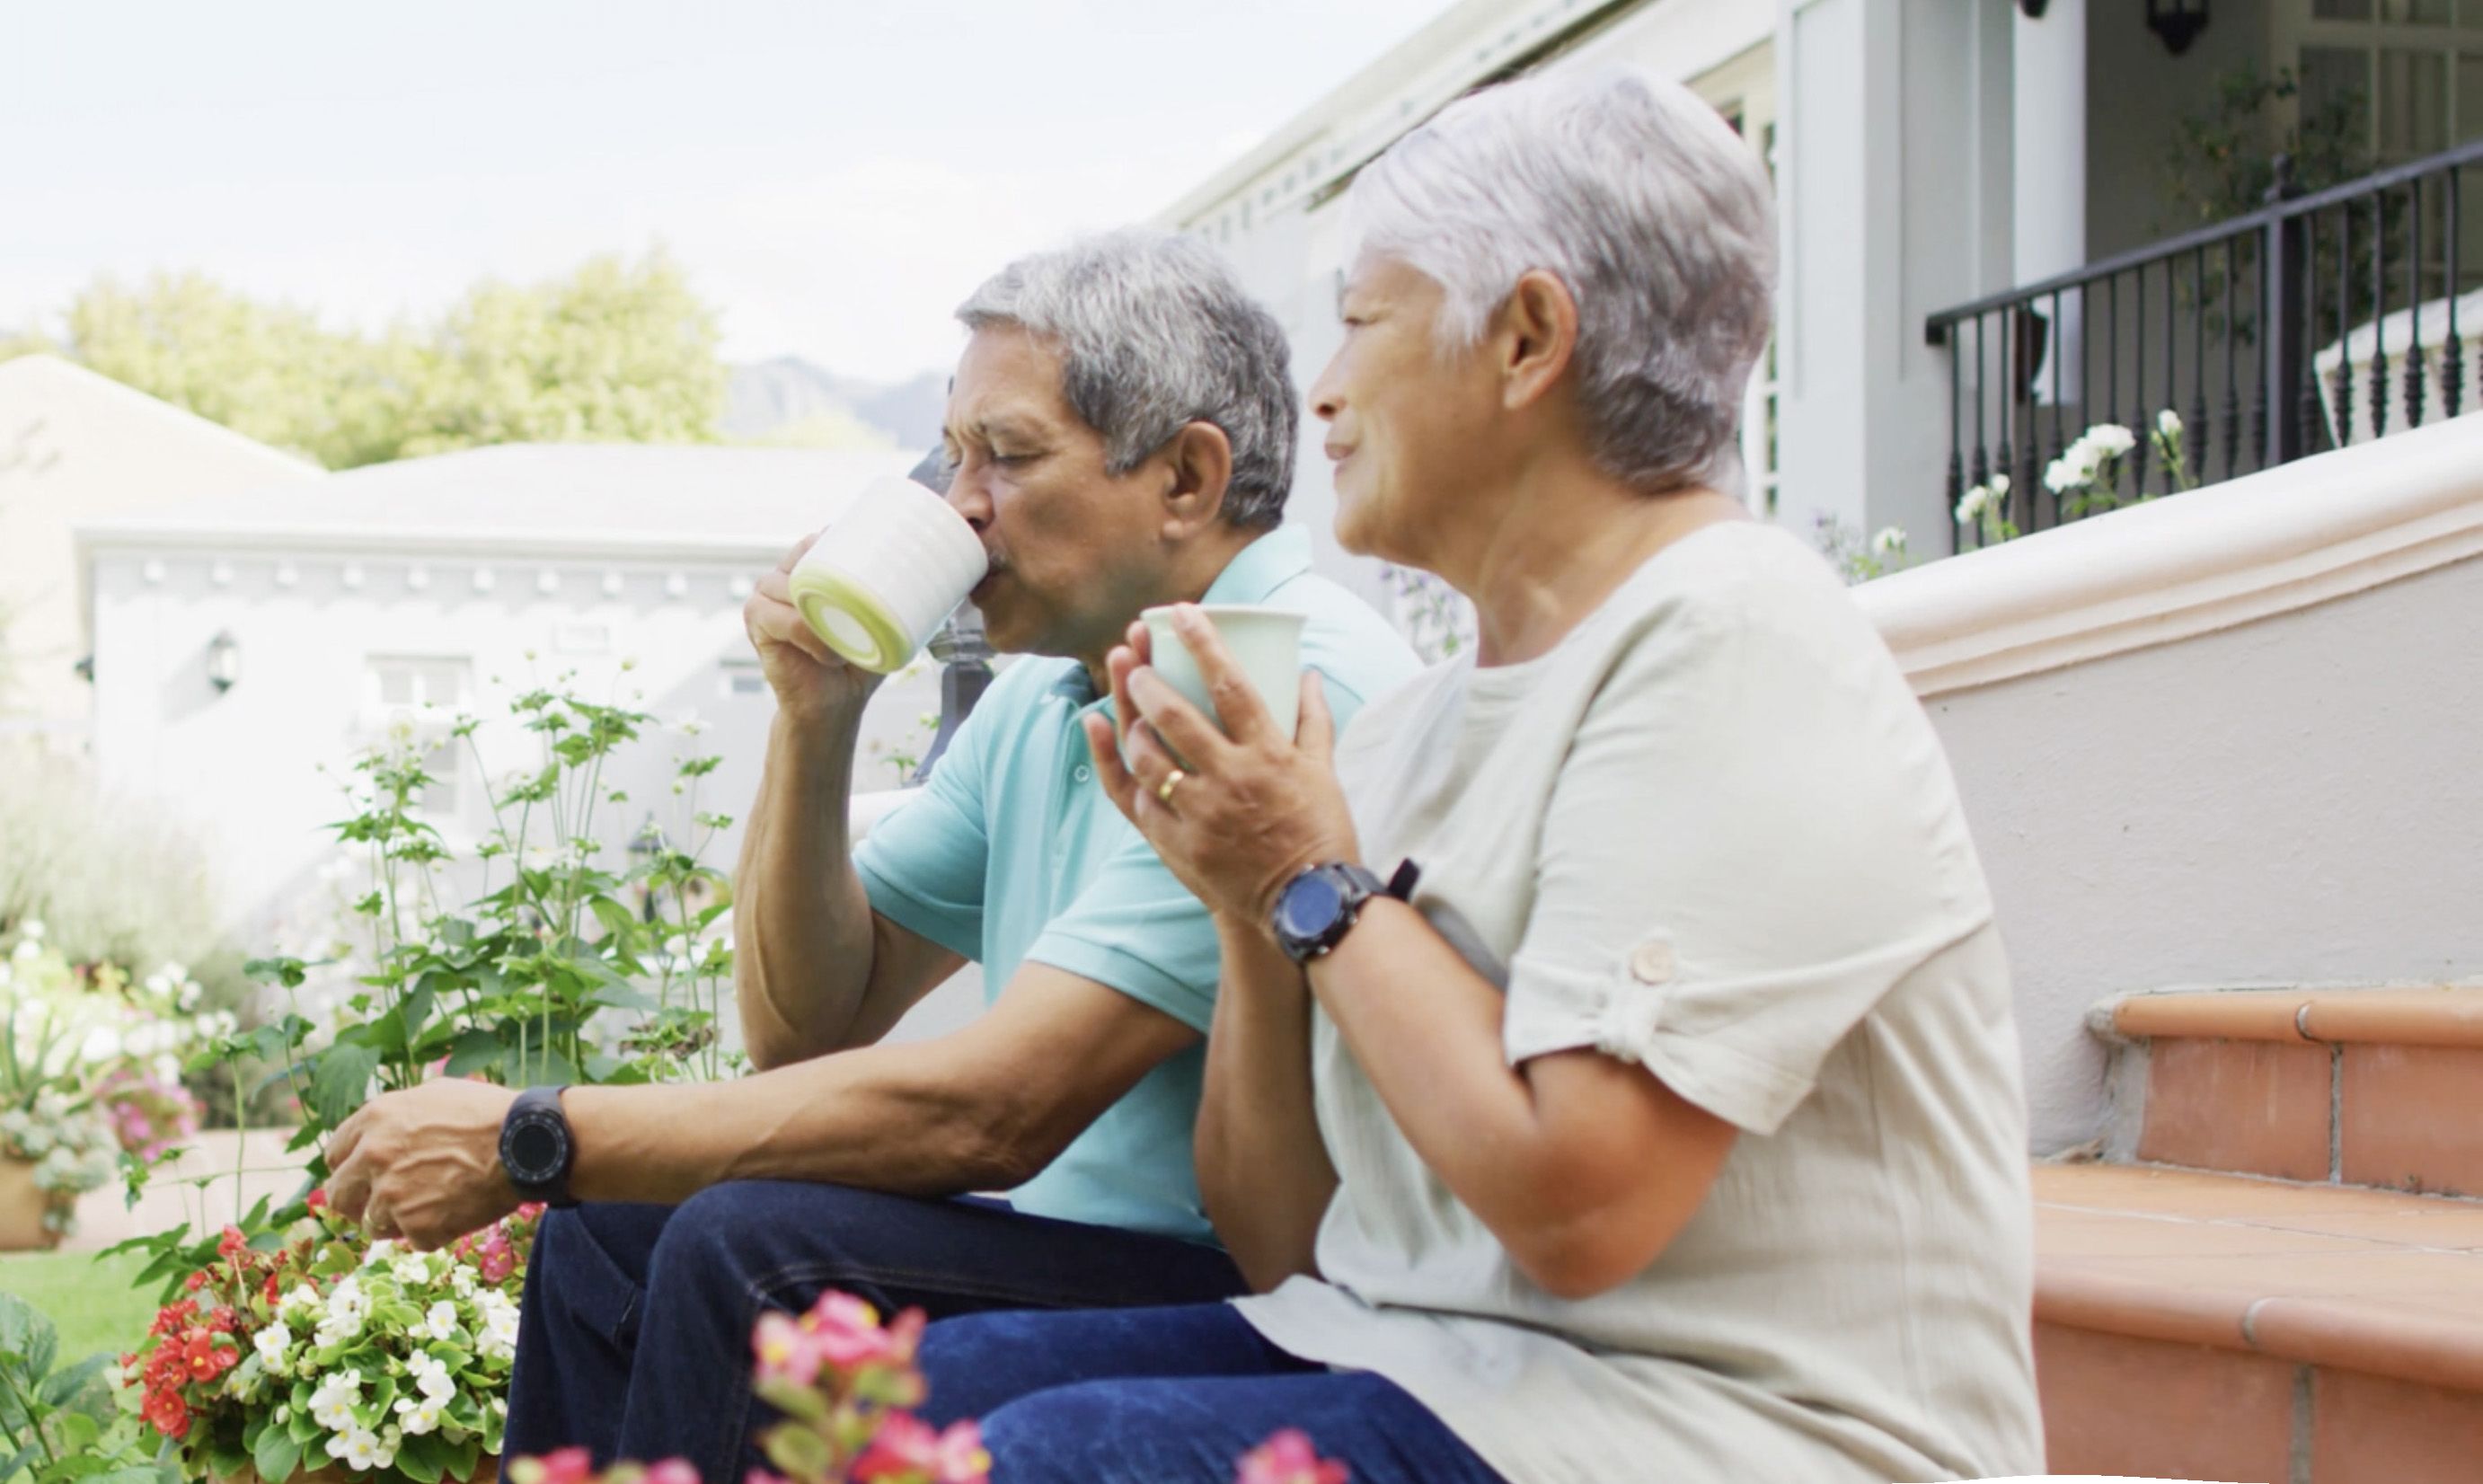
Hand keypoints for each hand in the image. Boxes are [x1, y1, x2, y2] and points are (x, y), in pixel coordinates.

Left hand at [324, 1079, 522, 1250]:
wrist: (527, 1143)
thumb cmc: (488, 1113)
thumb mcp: (435, 1094)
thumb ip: (396, 1115)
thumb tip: (377, 1132)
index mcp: (374, 1119)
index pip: (334, 1155)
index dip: (350, 1167)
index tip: (365, 1176)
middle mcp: (372, 1156)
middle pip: (338, 1196)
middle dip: (359, 1200)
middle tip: (385, 1203)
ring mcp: (391, 1195)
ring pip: (372, 1224)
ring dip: (397, 1220)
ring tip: (433, 1205)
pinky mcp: (416, 1227)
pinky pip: (413, 1239)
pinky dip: (434, 1231)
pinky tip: (458, 1211)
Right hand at [744, 531, 884, 723]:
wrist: (834, 705)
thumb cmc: (858, 662)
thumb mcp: (880, 626)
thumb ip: (896, 601)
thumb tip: (943, 583)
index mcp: (812, 572)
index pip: (821, 540)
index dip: (840, 538)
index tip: (873, 548)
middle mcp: (786, 578)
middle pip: (805, 554)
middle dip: (832, 570)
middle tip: (863, 598)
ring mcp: (767, 597)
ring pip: (791, 585)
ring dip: (822, 610)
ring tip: (847, 641)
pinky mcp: (756, 623)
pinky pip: (780, 618)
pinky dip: (806, 635)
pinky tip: (828, 655)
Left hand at [1082, 605, 1361, 929]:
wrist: (1308, 903)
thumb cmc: (1320, 831)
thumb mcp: (1323, 771)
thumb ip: (1313, 718)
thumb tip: (1308, 671)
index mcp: (1268, 754)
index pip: (1230, 684)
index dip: (1203, 642)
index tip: (1182, 612)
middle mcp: (1232, 779)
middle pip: (1175, 717)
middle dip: (1146, 680)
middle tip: (1132, 660)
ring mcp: (1203, 815)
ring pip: (1149, 758)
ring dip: (1130, 724)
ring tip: (1125, 702)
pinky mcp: (1182, 846)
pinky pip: (1140, 802)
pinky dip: (1121, 770)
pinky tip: (1110, 742)